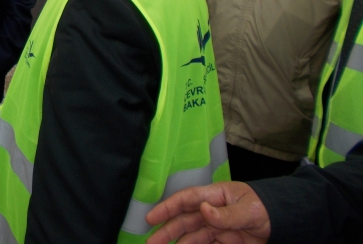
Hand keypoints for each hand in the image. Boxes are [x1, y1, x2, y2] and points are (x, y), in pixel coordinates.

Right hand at [146, 181, 271, 243]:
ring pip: (191, 235)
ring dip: (176, 243)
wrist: (285, 222)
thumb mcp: (248, 210)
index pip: (186, 200)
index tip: (151, 217)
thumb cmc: (265, 208)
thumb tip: (203, 210)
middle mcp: (211, 210)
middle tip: (150, 242)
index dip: (167, 207)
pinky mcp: (223, 240)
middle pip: (184, 220)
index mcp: (214, 196)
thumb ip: (226, 213)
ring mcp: (216, 226)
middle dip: (166, 230)